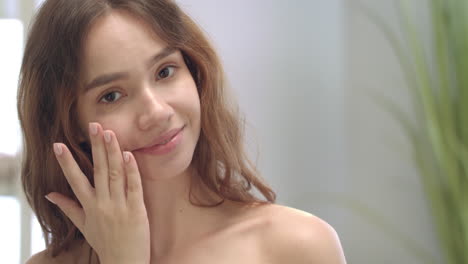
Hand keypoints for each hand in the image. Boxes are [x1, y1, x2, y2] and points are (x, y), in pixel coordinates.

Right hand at [46, 122, 149, 263]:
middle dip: (95, 147)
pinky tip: (128, 154)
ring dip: (112, 152)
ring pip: (115, 174)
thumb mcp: (84, 226)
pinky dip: (131, 170)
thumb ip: (69, 208)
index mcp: (89, 207)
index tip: (58, 145)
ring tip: (109, 133)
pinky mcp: (137, 210)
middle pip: (98, 170)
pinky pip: (134, 186)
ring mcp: (120, 206)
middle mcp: (102, 204)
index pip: (75, 180)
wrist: (124, 263)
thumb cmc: (105, 243)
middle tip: (93, 125)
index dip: (67, 162)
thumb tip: (50, 194)